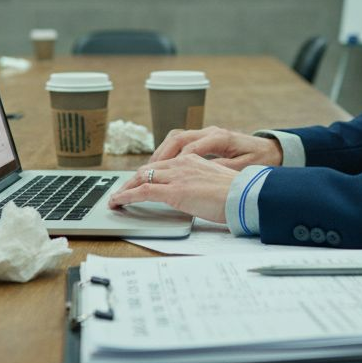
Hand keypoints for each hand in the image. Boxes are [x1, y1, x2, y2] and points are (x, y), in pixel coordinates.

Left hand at [108, 154, 238, 222]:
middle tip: (121, 191)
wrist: (245, 196)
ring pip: (141, 178)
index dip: (147, 174)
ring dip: (125, 189)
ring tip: (116, 198)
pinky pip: (143, 192)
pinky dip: (126, 196)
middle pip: (148, 169)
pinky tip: (118, 203)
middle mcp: (182, 163)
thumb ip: (201, 182)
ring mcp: (177, 176)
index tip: (138, 181)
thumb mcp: (216, 182)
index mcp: (193, 159)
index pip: (162, 164)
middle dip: (132, 180)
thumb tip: (193, 193)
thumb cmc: (237, 193)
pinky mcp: (174, 191)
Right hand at [150, 125, 283, 169]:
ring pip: (176, 138)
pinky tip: (163, 166)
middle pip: (177, 138)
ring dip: (162, 153)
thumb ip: (222, 167)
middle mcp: (210, 132)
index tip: (162, 175)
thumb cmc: (260, 159)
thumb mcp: (243, 167)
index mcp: (219, 137)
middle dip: (160, 155)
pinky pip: (182, 143)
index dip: (173, 161)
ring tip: (150, 170)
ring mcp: (207, 134)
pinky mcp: (206, 140)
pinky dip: (169, 153)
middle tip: (146, 172)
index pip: (189, 147)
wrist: (272, 151)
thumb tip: (201, 170)